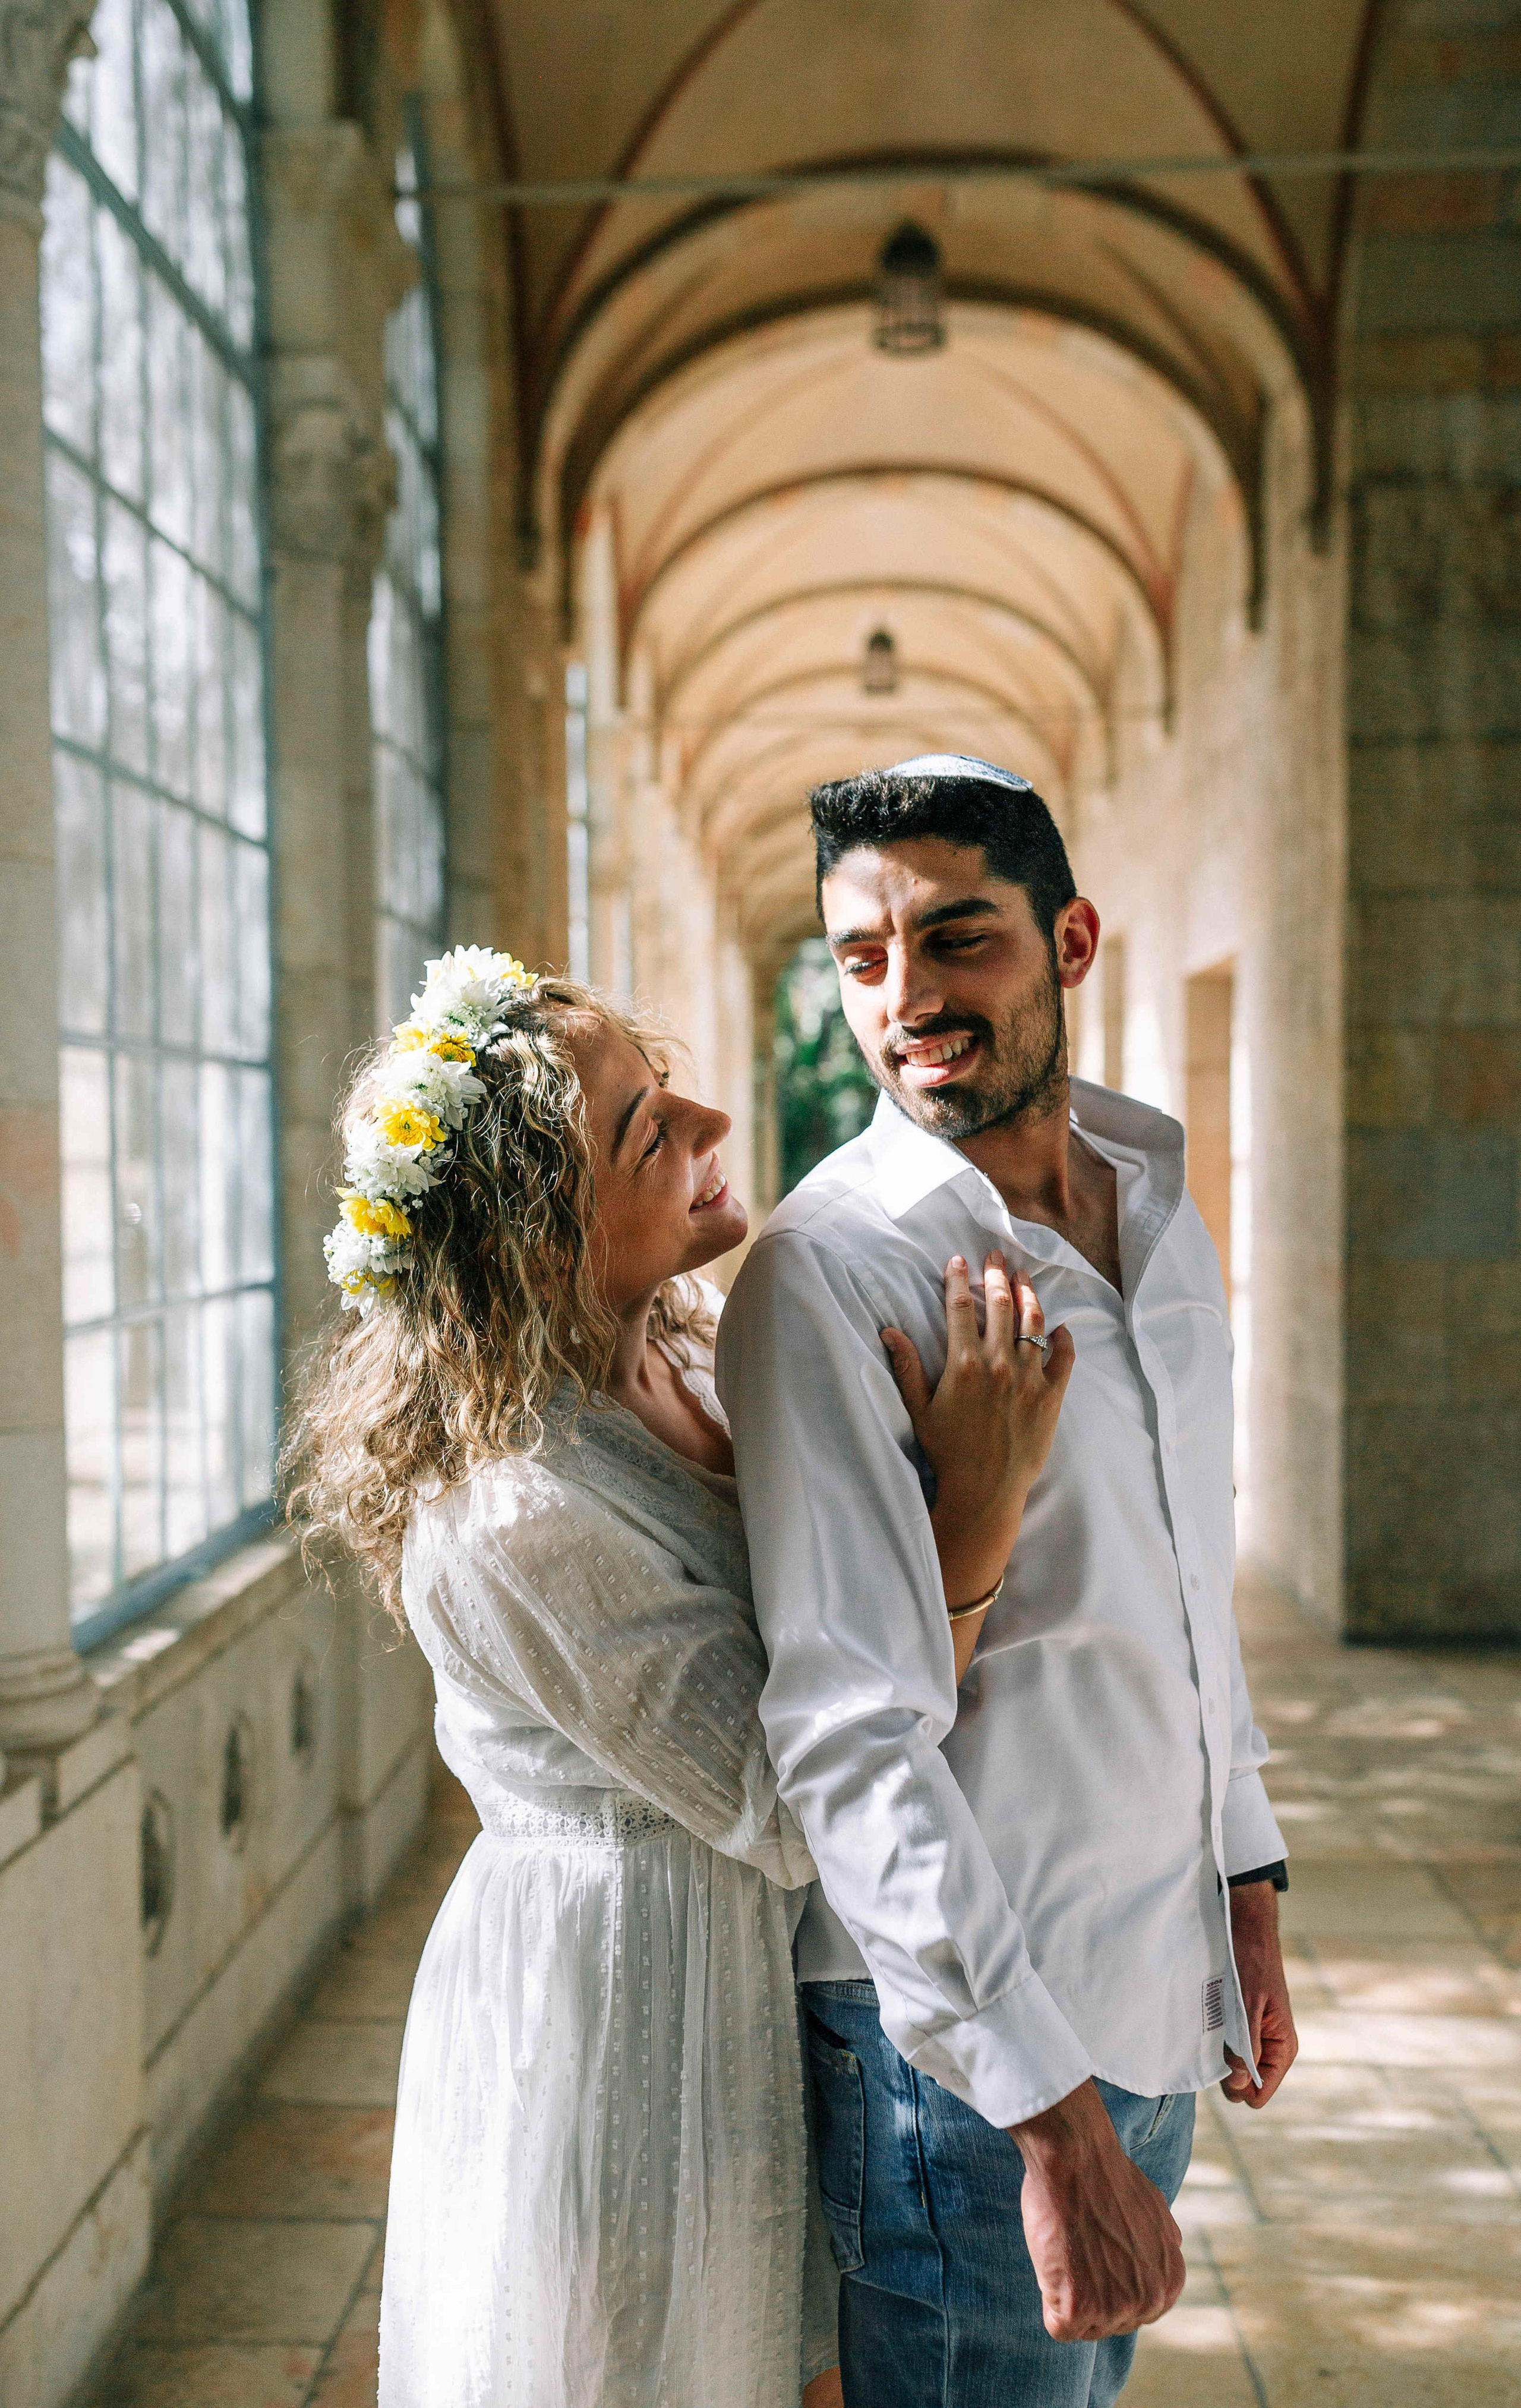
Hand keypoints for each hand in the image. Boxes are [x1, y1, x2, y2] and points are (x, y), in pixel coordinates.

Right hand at [882, 1252, 1074, 1611]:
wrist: (985, 1492)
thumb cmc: (947, 1452)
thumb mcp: (919, 1410)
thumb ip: (907, 1367)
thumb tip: (889, 1330)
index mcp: (964, 1364)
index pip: (961, 1307)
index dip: (959, 1279)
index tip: (958, 1260)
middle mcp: (999, 1365)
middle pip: (1001, 1305)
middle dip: (998, 1275)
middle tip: (996, 1256)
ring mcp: (1029, 1380)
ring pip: (1034, 1323)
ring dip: (1029, 1295)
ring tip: (1024, 1277)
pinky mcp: (1051, 1397)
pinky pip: (1063, 1358)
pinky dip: (1062, 1339)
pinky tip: (1059, 1327)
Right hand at [1009, 2079, 1184, 2341]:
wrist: (1077, 2156)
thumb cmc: (1107, 2176)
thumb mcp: (1156, 2209)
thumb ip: (1164, 2240)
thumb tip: (1172, 2248)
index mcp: (1170, 2281)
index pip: (1136, 2312)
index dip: (1110, 2286)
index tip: (1095, 2258)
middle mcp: (1150, 2301)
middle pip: (1110, 2323)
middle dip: (1090, 2294)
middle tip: (1077, 2252)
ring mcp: (1115, 2308)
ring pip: (1084, 2327)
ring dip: (1068, 2294)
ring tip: (1066, 2252)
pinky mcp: (1079, 2309)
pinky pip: (1059, 2328)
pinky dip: (1049, 2301)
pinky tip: (1053, 2265)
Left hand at [1222, 1880, 1297, 2107]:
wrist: (1248, 1931)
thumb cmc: (1251, 1964)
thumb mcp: (1248, 2007)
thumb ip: (1246, 2048)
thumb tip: (1239, 2085)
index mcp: (1284, 2046)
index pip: (1261, 2092)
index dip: (1238, 2088)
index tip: (1220, 2067)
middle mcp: (1274, 2047)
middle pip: (1247, 2083)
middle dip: (1228, 2073)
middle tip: (1213, 2045)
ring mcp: (1259, 2037)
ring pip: (1238, 2067)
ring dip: (1222, 2056)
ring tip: (1213, 2031)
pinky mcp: (1246, 2026)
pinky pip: (1232, 2048)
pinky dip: (1220, 2044)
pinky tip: (1210, 2028)